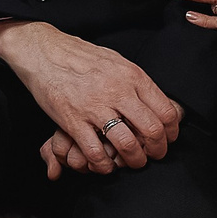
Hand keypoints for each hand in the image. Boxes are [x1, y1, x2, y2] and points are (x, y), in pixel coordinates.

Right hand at [0, 20, 182, 176]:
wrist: (44, 52)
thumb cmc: (80, 56)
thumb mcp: (117, 61)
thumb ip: (136, 82)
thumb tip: (154, 101)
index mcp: (132, 76)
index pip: (165, 110)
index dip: (171, 131)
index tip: (168, 138)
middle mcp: (118, 92)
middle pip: (152, 130)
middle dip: (157, 150)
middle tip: (154, 155)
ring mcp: (95, 108)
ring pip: (127, 145)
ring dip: (134, 160)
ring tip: (133, 162)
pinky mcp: (73, 121)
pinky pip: (95, 152)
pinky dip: (104, 165)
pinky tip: (105, 164)